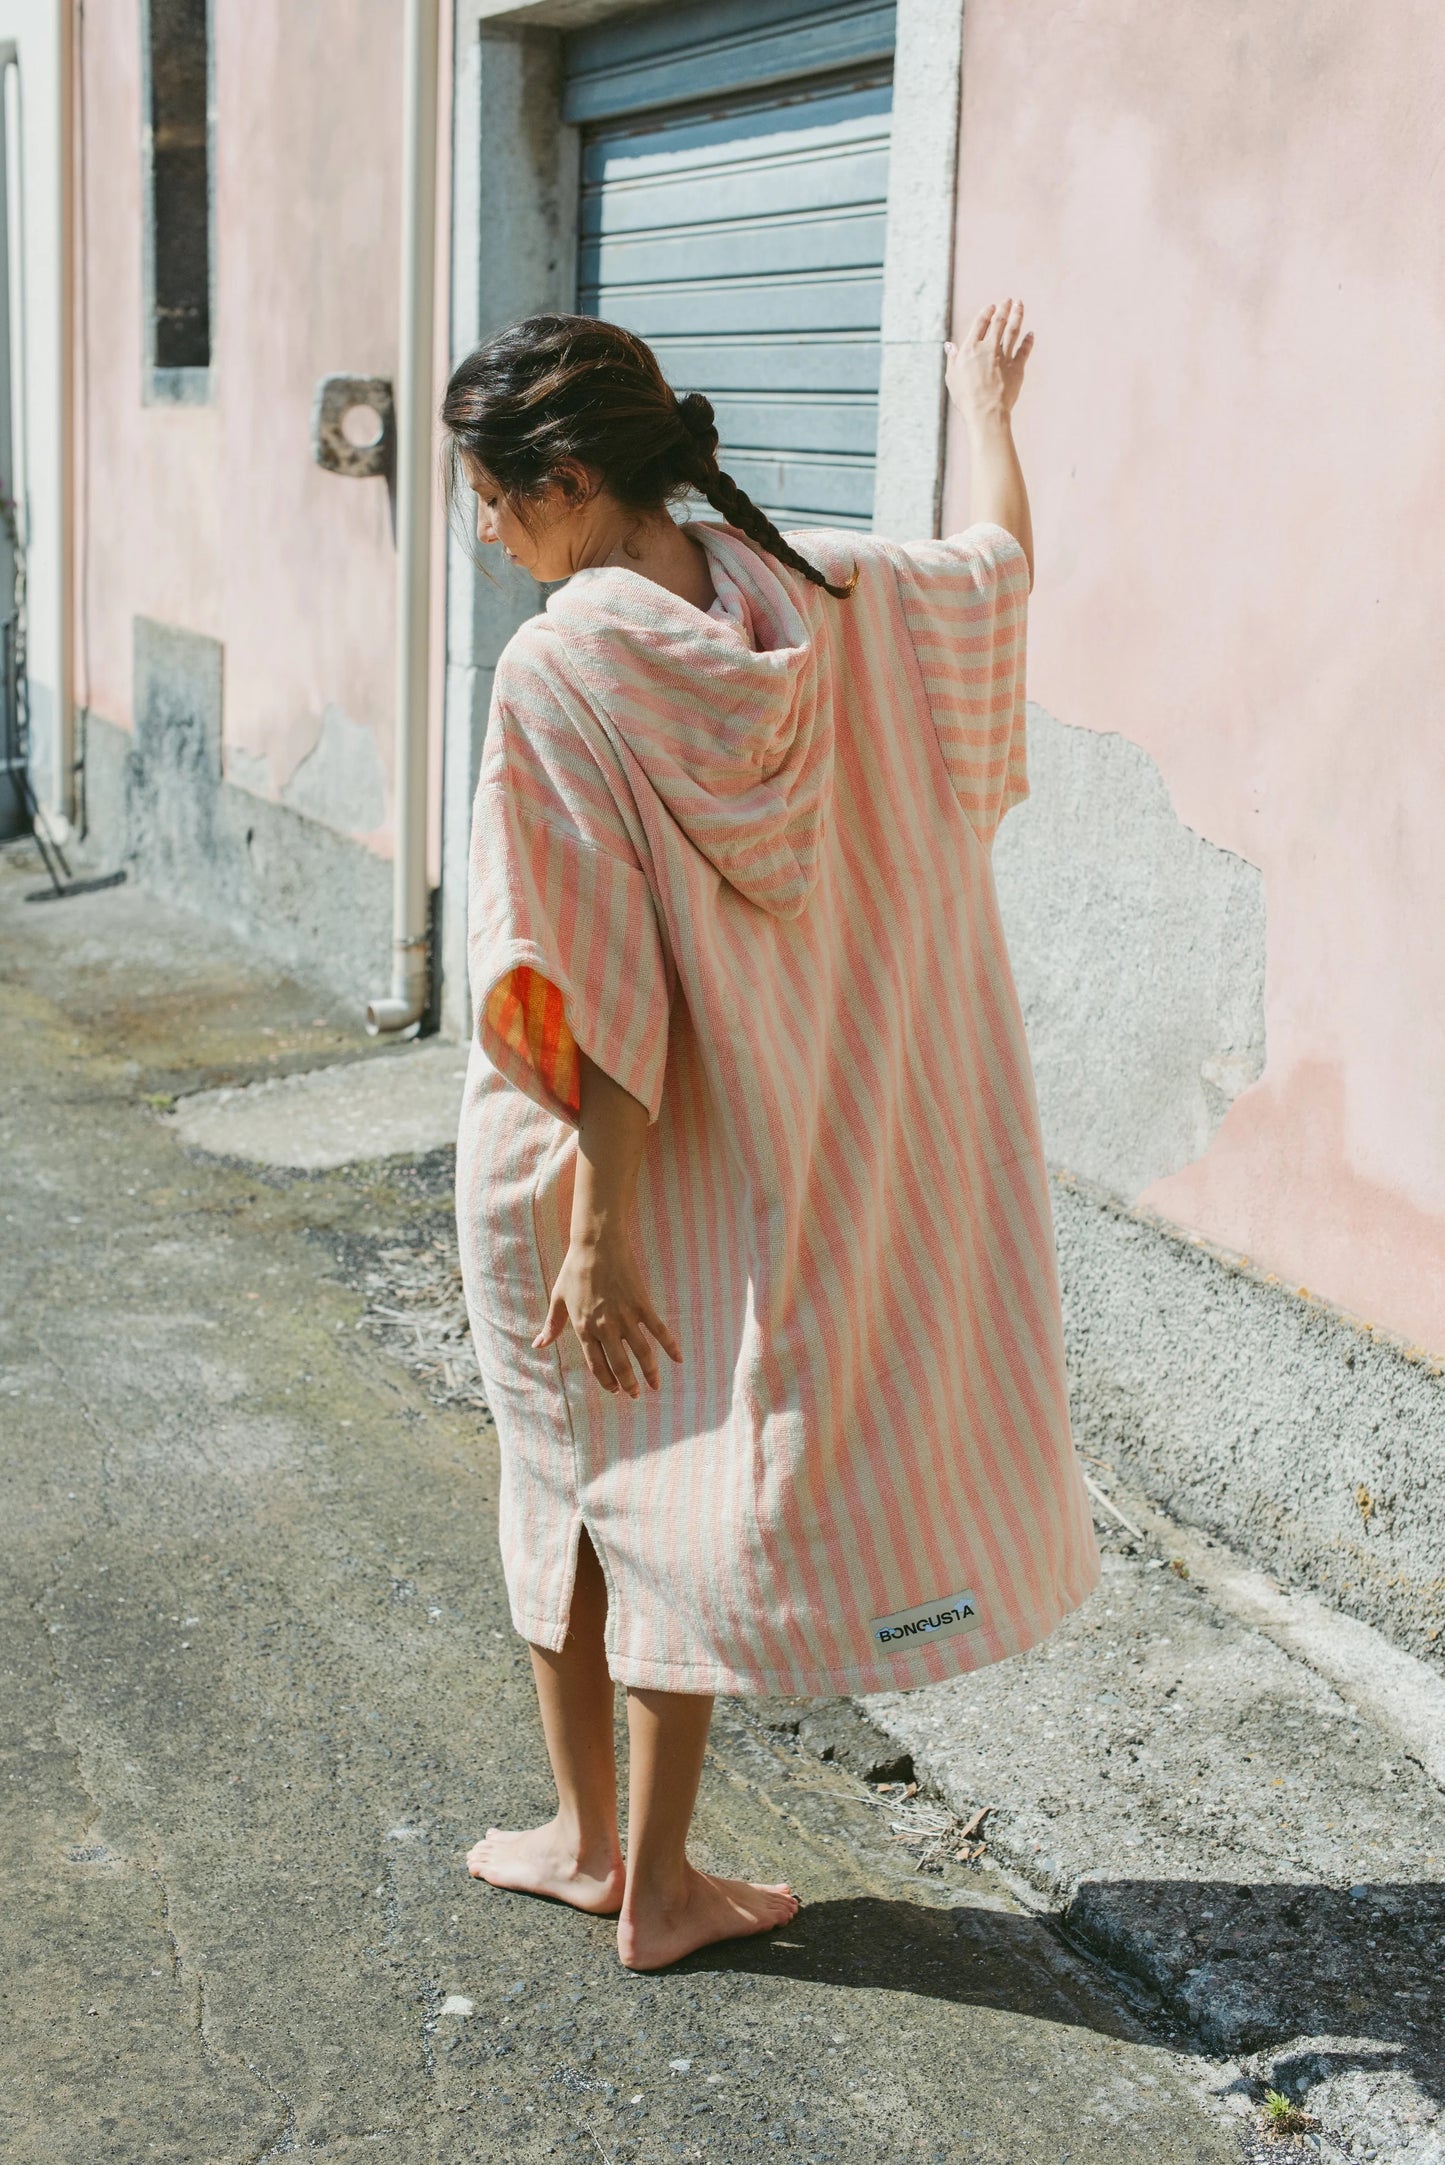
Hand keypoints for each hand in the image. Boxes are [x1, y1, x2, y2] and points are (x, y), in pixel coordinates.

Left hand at [533, 1227, 681, 1397]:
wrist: (597, 1245)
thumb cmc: (574, 1270)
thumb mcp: (558, 1299)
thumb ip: (551, 1326)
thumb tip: (538, 1345)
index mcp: (584, 1328)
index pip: (597, 1364)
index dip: (606, 1380)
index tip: (614, 1390)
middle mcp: (606, 1328)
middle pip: (620, 1365)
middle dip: (629, 1384)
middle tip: (635, 1395)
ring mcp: (626, 1317)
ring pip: (642, 1353)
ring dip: (649, 1373)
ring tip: (654, 1386)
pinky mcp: (642, 1305)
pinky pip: (659, 1330)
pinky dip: (670, 1346)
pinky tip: (678, 1360)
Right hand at [945, 298, 1033, 430]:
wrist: (986, 412)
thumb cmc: (965, 397)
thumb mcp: (952, 377)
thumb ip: (953, 358)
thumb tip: (949, 345)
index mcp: (971, 348)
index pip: (981, 323)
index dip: (987, 312)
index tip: (992, 306)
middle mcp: (989, 348)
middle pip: (999, 322)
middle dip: (1005, 308)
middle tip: (1009, 300)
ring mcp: (1005, 357)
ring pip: (1013, 331)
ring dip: (1017, 316)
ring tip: (1020, 305)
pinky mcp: (1017, 368)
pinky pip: (1024, 350)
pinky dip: (1028, 340)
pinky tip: (1031, 333)